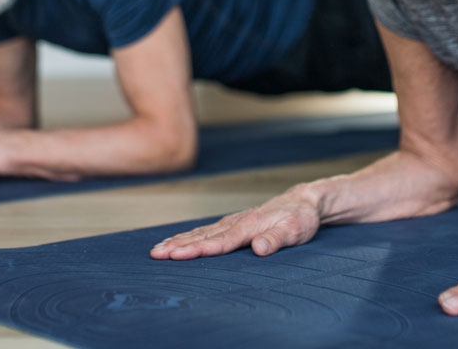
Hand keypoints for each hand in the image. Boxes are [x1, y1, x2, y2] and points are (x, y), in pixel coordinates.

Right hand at [150, 185, 321, 259]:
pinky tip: (177, 241)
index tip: (178, 256)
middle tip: (156, 255)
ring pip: (200, 232)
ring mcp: (232, 222)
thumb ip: (276, 239)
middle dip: (178, 246)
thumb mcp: (295, 231)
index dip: (198, 250)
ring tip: (157, 250)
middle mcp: (236, 222)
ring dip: (178, 241)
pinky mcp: (232, 223)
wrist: (302, 201)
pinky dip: (188, 236)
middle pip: (202, 236)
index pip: (220, 242)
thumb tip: (259, 248)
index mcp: (249, 226)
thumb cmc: (299, 218)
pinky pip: (205, 230)